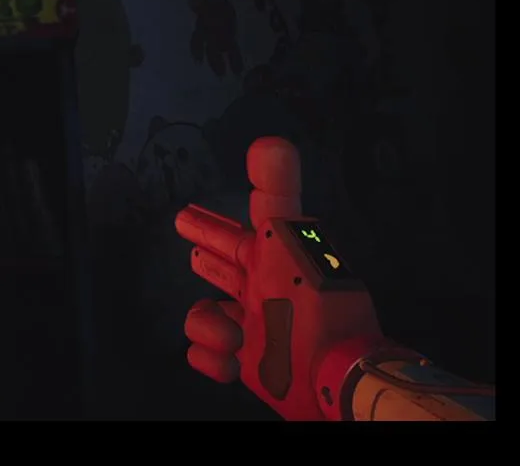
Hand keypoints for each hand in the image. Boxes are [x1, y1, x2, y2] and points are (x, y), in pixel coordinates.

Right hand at [175, 137, 312, 417]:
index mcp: (273, 261)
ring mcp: (254, 328)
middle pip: (225, 266)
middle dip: (208, 250)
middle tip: (190, 238)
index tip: (187, 214)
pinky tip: (227, 359)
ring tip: (231, 334)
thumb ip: (278, 191)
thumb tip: (270, 142)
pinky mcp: (246, 365)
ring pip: (207, 313)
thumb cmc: (312, 309)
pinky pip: (207, 355)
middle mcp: (264, 292)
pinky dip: (210, 358)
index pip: (239, 234)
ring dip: (207, 322)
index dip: (212, 224)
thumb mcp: (289, 241)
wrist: (332, 377)